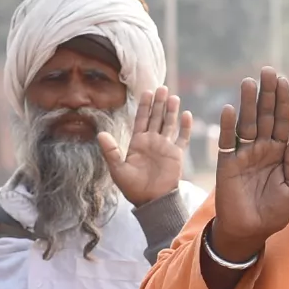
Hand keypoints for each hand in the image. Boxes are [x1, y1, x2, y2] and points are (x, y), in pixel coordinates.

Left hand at [98, 86, 192, 206]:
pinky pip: (182, 138)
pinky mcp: (177, 154)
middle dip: (158, 103)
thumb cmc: (133, 187)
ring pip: (169, 124)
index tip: (146, 92)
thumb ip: (111, 151)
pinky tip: (187, 115)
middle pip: (156, 118)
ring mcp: (165, 147)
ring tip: (173, 96)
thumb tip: (101, 134)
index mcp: (137, 142)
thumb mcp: (118, 169)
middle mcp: (152, 141)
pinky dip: (186, 127)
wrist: (151, 200)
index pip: (141, 119)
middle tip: (161, 88)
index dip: (144, 106)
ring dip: (171, 111)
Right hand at [210, 67, 288, 260]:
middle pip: (266, 116)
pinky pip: (227, 142)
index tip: (282, 80)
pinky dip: (227, 127)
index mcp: (281, 153)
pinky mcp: (227, 164)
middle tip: (267, 71)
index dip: (282, 101)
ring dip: (247, 104)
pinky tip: (229, 110)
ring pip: (247, 124)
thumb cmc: (274, 213)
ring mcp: (244, 155)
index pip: (283, 122)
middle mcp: (262, 149)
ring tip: (249, 83)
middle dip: (267, 94)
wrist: (250, 232)